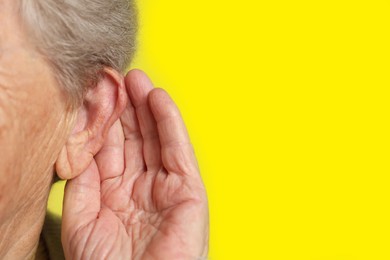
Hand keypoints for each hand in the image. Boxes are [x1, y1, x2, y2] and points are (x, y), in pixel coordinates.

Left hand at [61, 70, 208, 259]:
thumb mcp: (83, 217)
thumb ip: (84, 179)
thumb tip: (84, 143)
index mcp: (117, 194)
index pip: (113, 149)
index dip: (107, 121)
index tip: (100, 94)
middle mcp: (142, 187)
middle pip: (135, 139)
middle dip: (127, 109)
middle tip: (118, 78)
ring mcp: (167, 187)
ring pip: (157, 139)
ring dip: (148, 108)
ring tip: (136, 80)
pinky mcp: (189, 191)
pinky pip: (178, 151)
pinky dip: (170, 124)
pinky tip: (158, 99)